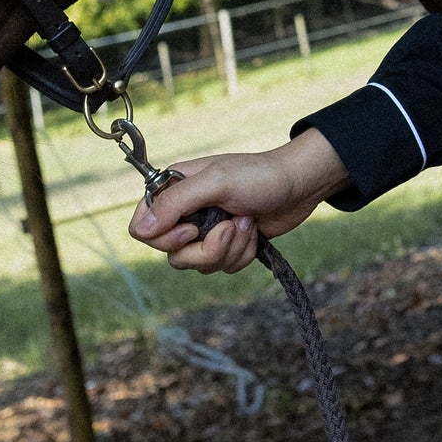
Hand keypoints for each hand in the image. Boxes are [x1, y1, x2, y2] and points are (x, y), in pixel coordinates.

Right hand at [127, 126, 351, 275]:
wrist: (301, 185)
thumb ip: (176, 203)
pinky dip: (242, 253)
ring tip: (247, 223)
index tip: (192, 229)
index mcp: (175, 189)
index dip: (165, 237)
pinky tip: (254, 231)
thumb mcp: (216, 182)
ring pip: (198, 264)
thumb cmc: (260, 175)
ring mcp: (206, 230)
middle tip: (230, 227)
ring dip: (230, 249)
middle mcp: (186, 212)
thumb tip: (141, 229)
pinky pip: (222, 267)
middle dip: (206, 248)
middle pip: (172, 253)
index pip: (143, 227)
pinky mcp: (228, 244)